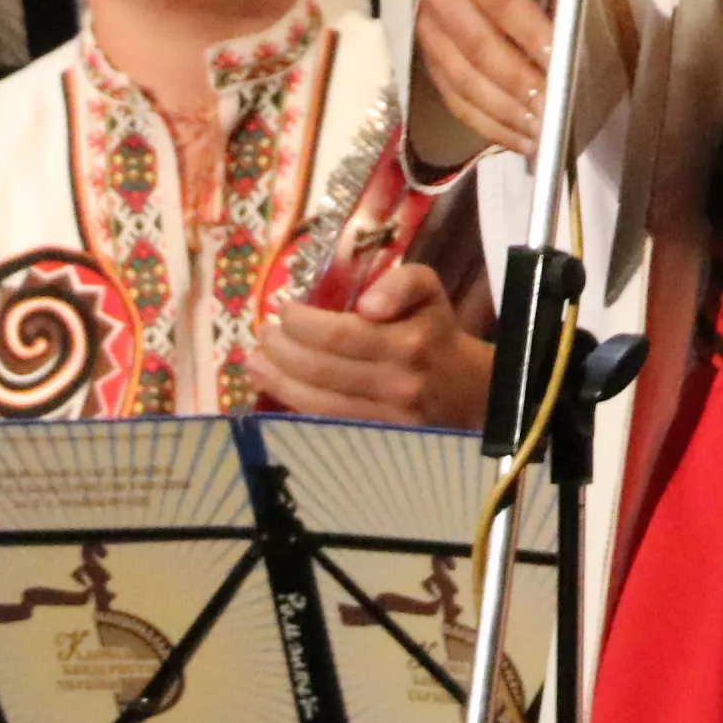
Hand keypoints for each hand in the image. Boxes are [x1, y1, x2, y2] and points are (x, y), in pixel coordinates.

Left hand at [244, 262, 491, 427]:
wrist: (467, 391)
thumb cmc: (435, 332)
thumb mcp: (428, 290)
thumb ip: (401, 282)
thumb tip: (366, 304)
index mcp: (409, 343)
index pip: (339, 334)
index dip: (302, 323)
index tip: (283, 308)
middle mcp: (397, 384)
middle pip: (320, 370)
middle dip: (281, 349)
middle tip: (263, 332)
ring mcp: (386, 419)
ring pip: (316, 402)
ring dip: (276, 379)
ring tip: (255, 359)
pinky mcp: (376, 441)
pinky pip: (324, 423)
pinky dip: (292, 404)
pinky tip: (273, 385)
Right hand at [414, 0, 558, 157]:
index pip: (502, 0)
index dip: (531, 32)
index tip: (562, 60)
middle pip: (481, 48)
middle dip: (521, 82)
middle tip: (556, 108)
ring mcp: (428, 36)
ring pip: (466, 82)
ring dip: (507, 112)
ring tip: (545, 131)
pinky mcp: (429, 65)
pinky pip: (456, 103)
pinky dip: (491, 127)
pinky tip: (524, 142)